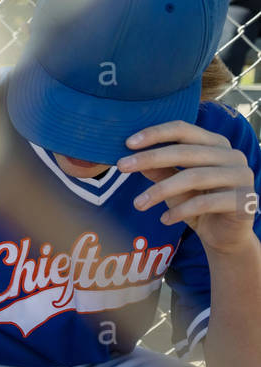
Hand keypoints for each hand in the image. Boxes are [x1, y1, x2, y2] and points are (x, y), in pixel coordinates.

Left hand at [118, 120, 257, 254]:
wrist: (225, 236)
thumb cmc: (197, 204)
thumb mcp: (174, 186)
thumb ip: (159, 170)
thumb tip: (131, 156)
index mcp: (216, 144)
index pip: (184, 130)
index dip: (156, 133)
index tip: (128, 143)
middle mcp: (232, 155)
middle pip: (186, 152)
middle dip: (150, 158)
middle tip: (121, 167)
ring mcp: (241, 176)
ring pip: (194, 177)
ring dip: (160, 190)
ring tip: (138, 204)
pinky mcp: (244, 200)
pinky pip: (206, 203)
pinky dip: (180, 211)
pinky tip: (164, 219)